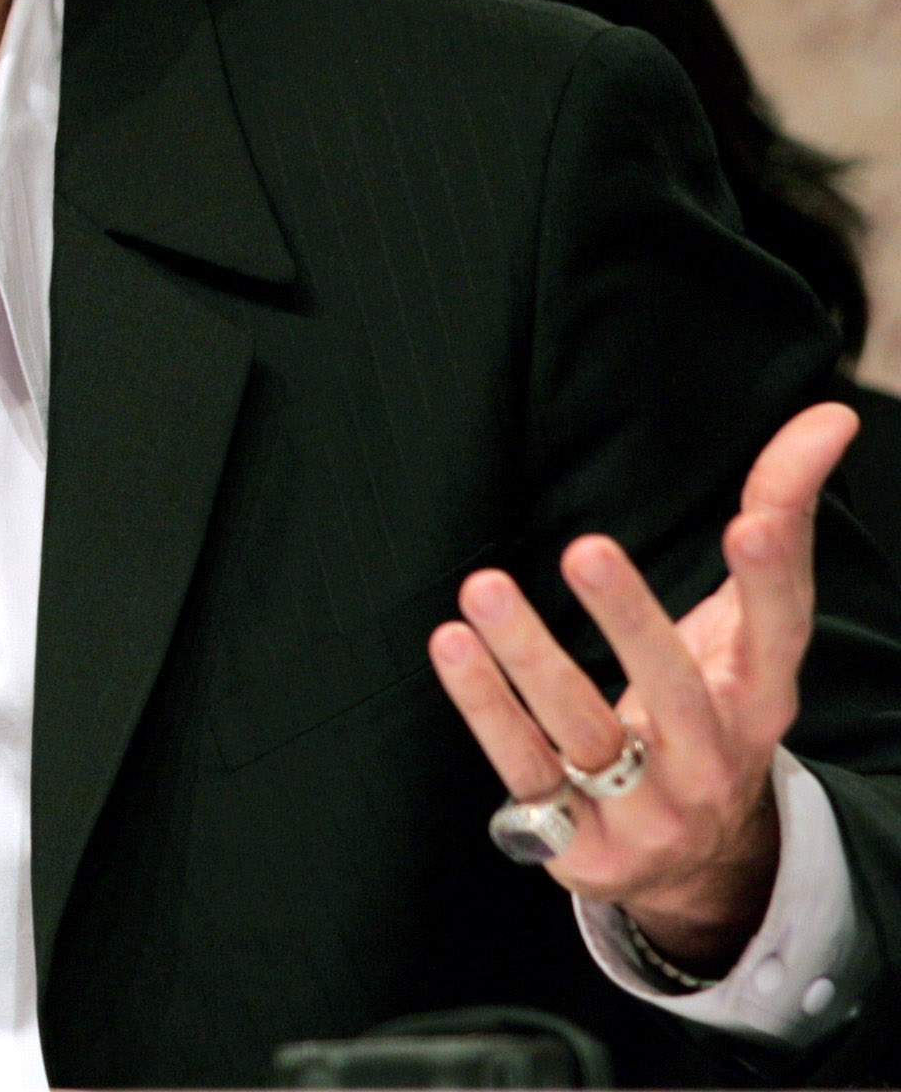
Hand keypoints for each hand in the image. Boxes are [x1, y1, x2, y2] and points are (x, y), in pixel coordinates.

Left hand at [428, 400, 858, 973]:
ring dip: (529, 657)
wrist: (694, 865)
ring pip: (583, 728)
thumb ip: (780, 518)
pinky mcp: (579, 842)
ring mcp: (647, 808)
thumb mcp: (747, 630)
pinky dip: (485, 705)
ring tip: (483, 587)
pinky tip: (451, 643)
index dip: (772, 578)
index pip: (777, 632)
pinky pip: (523, 767)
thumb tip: (829, 416)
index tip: (755, 518)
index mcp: (762, 698)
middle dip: (632, 623)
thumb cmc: (712, 709)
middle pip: (677, 691)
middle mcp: (713, 757)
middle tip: (587, 548)